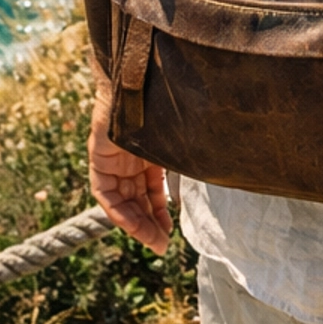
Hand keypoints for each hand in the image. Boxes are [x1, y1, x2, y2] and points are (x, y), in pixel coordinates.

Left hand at [88, 92, 171, 252]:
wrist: (141, 78)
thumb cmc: (166, 103)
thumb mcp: (179, 137)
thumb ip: (186, 154)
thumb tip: (223, 163)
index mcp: (147, 153)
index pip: (150, 190)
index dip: (158, 212)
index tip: (169, 232)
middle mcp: (129, 159)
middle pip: (136, 199)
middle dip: (148, 224)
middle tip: (161, 245)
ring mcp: (113, 159)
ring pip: (121, 200)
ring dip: (135, 223)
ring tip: (152, 240)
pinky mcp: (99, 157)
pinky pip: (105, 192)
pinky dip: (117, 209)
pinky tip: (131, 223)